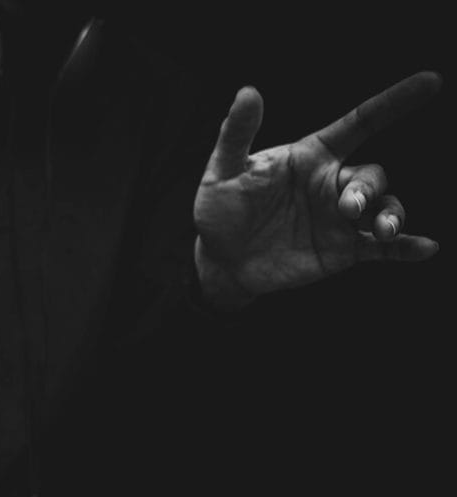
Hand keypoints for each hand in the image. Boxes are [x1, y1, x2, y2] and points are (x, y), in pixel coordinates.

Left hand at [193, 72, 441, 308]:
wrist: (220, 259)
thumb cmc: (221, 208)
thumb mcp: (224, 170)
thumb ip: (237, 133)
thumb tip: (247, 92)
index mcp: (311, 157)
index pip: (359, 123)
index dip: (393, 103)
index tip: (430, 83)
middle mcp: (331, 184)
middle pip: (371, 175)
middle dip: (367, 189)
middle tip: (348, 208)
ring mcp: (339, 219)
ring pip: (384, 208)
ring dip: (390, 215)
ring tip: (382, 230)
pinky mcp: (341, 251)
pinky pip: (382, 249)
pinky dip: (405, 248)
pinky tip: (426, 248)